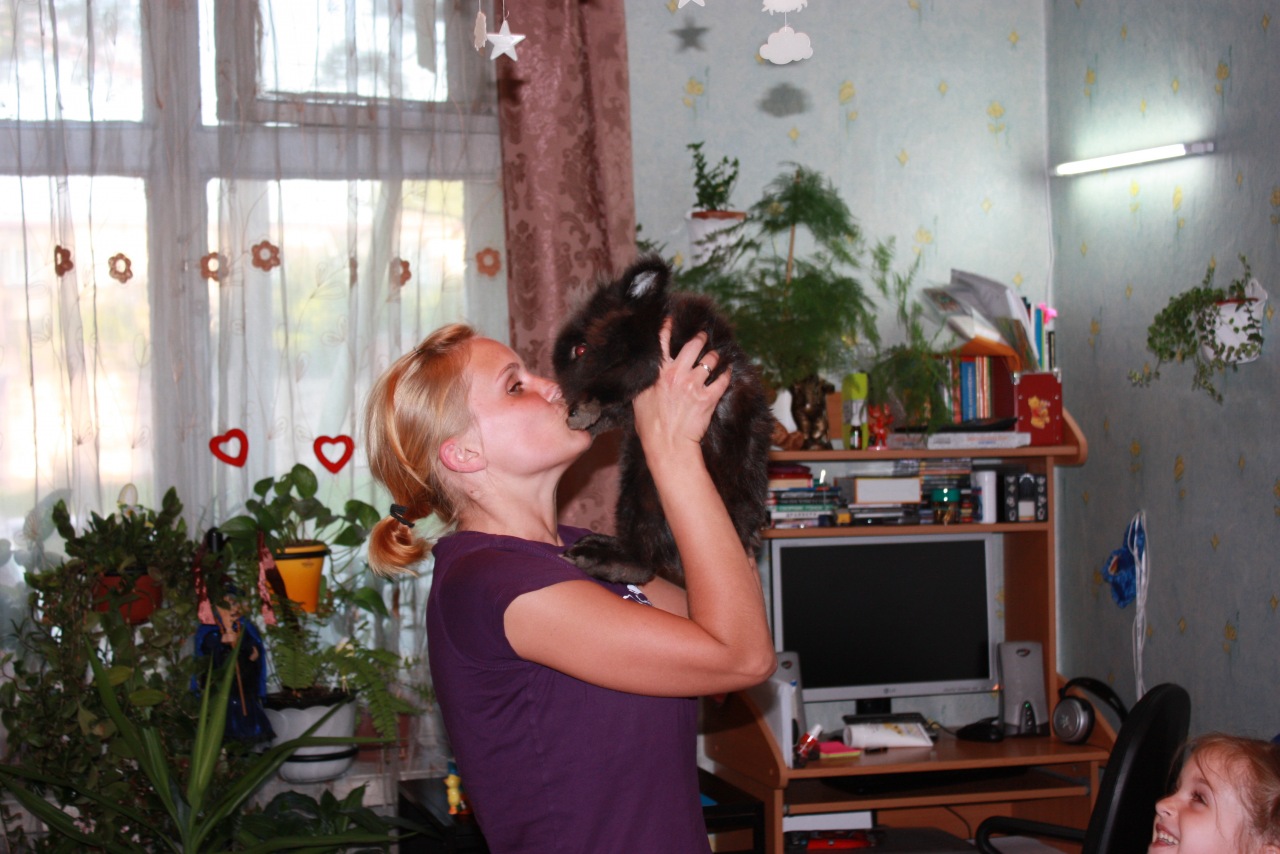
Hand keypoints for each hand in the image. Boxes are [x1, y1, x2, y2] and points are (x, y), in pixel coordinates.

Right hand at [632, 319, 729, 459]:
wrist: (668, 446)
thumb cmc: (650, 427)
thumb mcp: (639, 401)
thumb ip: (644, 383)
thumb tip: (644, 374)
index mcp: (658, 373)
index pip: (662, 343)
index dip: (666, 327)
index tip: (670, 319)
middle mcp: (677, 374)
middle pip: (693, 346)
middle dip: (700, 338)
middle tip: (703, 337)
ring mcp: (694, 385)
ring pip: (710, 360)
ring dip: (714, 357)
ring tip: (716, 357)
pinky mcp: (708, 398)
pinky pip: (723, 380)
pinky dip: (726, 375)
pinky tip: (727, 372)